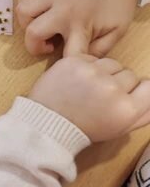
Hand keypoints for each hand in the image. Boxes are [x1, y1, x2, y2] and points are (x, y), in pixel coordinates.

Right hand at [17, 0, 140, 56]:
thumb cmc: (119, 2)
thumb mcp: (116, 31)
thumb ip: (99, 50)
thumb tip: (82, 60)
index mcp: (81, 25)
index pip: (66, 54)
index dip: (64, 63)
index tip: (66, 57)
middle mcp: (63, 9)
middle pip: (33, 32)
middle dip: (33, 44)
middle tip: (46, 42)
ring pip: (23, 9)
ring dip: (26, 21)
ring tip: (39, 21)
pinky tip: (36, 4)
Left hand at [29, 55, 149, 142]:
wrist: (47, 122)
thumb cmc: (86, 128)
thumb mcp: (119, 128)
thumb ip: (144, 113)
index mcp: (127, 109)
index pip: (149, 87)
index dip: (139, 91)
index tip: (127, 96)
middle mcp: (113, 88)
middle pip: (130, 74)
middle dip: (120, 83)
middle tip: (102, 96)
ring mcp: (92, 72)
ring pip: (113, 63)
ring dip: (106, 72)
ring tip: (90, 87)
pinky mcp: (74, 61)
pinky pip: (93, 58)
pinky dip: (89, 66)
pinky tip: (79, 80)